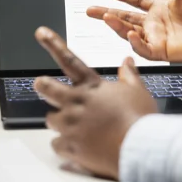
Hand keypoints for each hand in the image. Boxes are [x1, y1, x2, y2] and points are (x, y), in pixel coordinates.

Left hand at [33, 27, 155, 179]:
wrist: (140, 149)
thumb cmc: (141, 120)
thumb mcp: (138, 92)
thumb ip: (129, 75)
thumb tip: (127, 61)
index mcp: (92, 87)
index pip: (69, 60)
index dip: (53, 44)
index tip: (40, 32)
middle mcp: (77, 103)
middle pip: (46, 87)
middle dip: (42, 85)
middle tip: (41, 84)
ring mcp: (71, 125)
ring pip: (50, 119)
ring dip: (58, 120)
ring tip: (74, 126)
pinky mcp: (71, 146)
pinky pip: (56, 144)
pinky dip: (64, 145)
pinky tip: (78, 147)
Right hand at [86, 0, 181, 72]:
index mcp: (161, 8)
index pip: (136, 2)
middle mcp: (156, 23)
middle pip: (126, 18)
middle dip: (107, 14)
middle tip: (90, 10)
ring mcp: (157, 38)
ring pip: (130, 33)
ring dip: (117, 26)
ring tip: (106, 17)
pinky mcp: (162, 51)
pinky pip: (144, 48)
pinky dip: (135, 43)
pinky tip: (129, 34)